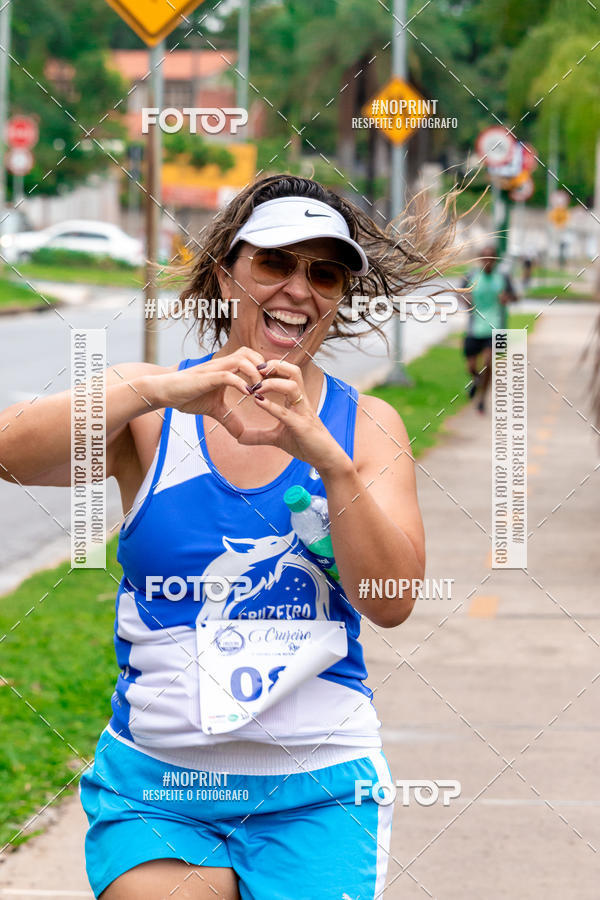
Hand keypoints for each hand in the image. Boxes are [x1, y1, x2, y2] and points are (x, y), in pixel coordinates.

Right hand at [150, 347, 264, 439]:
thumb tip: (241, 435)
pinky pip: (227, 375)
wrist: (164, 392)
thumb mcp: (214, 410)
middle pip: (250, 353)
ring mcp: (214, 370)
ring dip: (254, 374)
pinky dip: (240, 383)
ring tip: (259, 390)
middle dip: (263, 368)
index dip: (263, 368)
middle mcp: (221, 365)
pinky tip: (247, 394)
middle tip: (269, 385)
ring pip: (241, 360)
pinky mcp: (206, 378)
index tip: (271, 385)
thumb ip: (229, 418)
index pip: (250, 358)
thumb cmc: (187, 396)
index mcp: (226, 369)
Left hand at [236, 359, 350, 473]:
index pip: (288, 374)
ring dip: (272, 383)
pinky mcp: (301, 426)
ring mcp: (302, 412)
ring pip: (292, 386)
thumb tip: (239, 437)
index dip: (272, 367)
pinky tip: (257, 401)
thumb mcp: (277, 438)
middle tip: (256, 369)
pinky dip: (271, 405)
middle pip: (293, 371)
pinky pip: (286, 412)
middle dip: (275, 366)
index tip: (254, 369)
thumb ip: (259, 435)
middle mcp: (301, 402)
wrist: (325, 459)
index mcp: (296, 400)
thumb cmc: (306, 445)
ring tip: (256, 387)